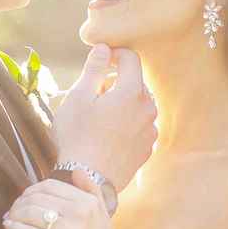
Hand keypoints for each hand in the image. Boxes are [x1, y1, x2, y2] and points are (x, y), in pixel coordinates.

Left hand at [2, 176, 128, 228]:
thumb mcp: (104, 218)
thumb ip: (92, 191)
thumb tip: (77, 170)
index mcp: (90, 203)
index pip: (50, 186)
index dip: (31, 190)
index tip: (23, 199)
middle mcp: (82, 214)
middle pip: (38, 197)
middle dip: (20, 202)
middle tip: (12, 210)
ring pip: (31, 213)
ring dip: (14, 214)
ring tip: (9, 219)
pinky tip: (8, 228)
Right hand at [53, 45, 157, 191]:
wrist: (86, 180)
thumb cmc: (78, 136)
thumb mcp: (79, 96)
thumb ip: (94, 68)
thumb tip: (103, 47)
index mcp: (132, 91)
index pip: (131, 58)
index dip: (115, 53)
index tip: (101, 59)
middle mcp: (148, 109)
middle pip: (135, 83)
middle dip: (116, 82)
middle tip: (92, 95)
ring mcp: (150, 131)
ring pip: (138, 106)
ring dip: (122, 105)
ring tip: (99, 119)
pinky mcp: (147, 150)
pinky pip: (139, 127)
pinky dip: (127, 124)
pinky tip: (108, 136)